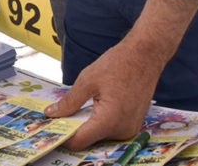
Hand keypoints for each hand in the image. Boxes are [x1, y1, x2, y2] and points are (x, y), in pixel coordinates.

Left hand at [45, 40, 162, 149]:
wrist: (144, 56)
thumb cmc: (118, 64)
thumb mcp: (87, 81)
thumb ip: (69, 102)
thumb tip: (52, 113)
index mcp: (109, 121)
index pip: (80, 141)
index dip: (64, 136)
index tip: (52, 128)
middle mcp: (122, 130)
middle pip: (90, 139)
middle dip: (75, 128)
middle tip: (61, 114)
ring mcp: (130, 129)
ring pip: (100, 135)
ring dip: (88, 124)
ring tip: (80, 106)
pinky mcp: (133, 124)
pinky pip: (111, 129)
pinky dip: (100, 121)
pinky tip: (95, 106)